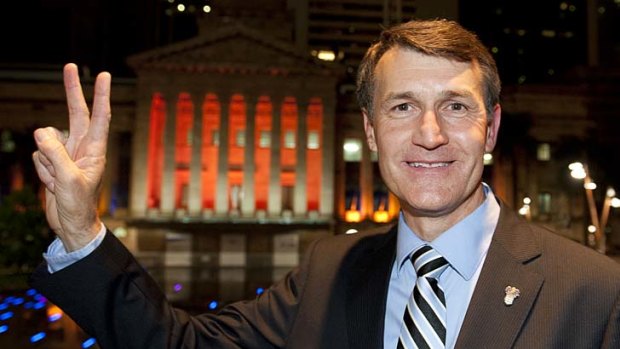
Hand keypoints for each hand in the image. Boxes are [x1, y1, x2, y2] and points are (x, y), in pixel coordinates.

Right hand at [32, 63, 110, 251]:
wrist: (70, 225)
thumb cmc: (78, 205)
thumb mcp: (67, 181)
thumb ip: (55, 155)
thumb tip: (41, 131)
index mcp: (95, 150)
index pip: (99, 117)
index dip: (101, 95)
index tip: (104, 75)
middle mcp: (82, 147)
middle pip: (75, 113)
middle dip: (72, 90)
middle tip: (71, 65)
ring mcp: (67, 154)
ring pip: (47, 140)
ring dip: (46, 160)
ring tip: (57, 181)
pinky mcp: (53, 162)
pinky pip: (38, 155)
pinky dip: (40, 169)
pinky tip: (52, 184)